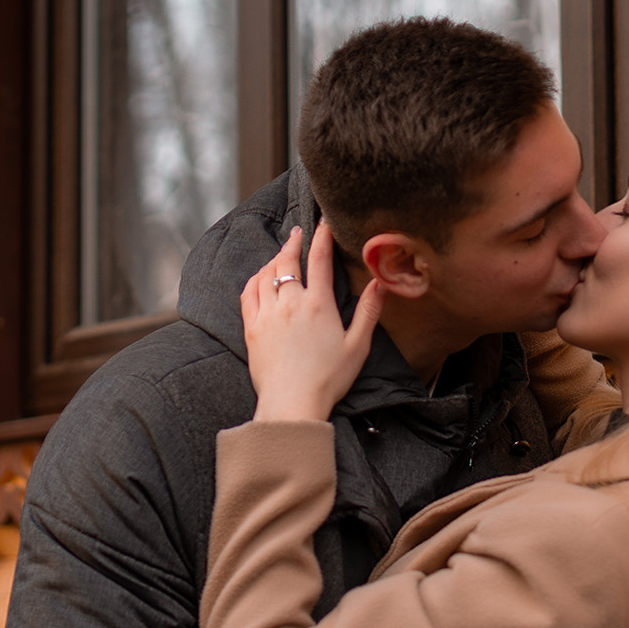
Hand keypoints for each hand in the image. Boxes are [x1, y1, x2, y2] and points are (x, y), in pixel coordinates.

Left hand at [242, 220, 385, 421]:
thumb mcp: (358, 346)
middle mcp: (290, 303)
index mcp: (319, 304)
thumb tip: (380, 283)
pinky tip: (260, 277)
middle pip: (287, 260)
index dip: (321, 236)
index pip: (319, 259)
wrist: (292, 403)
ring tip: (281, 254)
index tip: (323, 223)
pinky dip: (254, 279)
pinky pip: (248, 293)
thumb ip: (369, 311)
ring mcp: (267, 314)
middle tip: (298, 232)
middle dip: (293, 242)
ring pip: (266, 274)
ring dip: (274, 259)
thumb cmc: (328, 379)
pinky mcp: (251, 328)